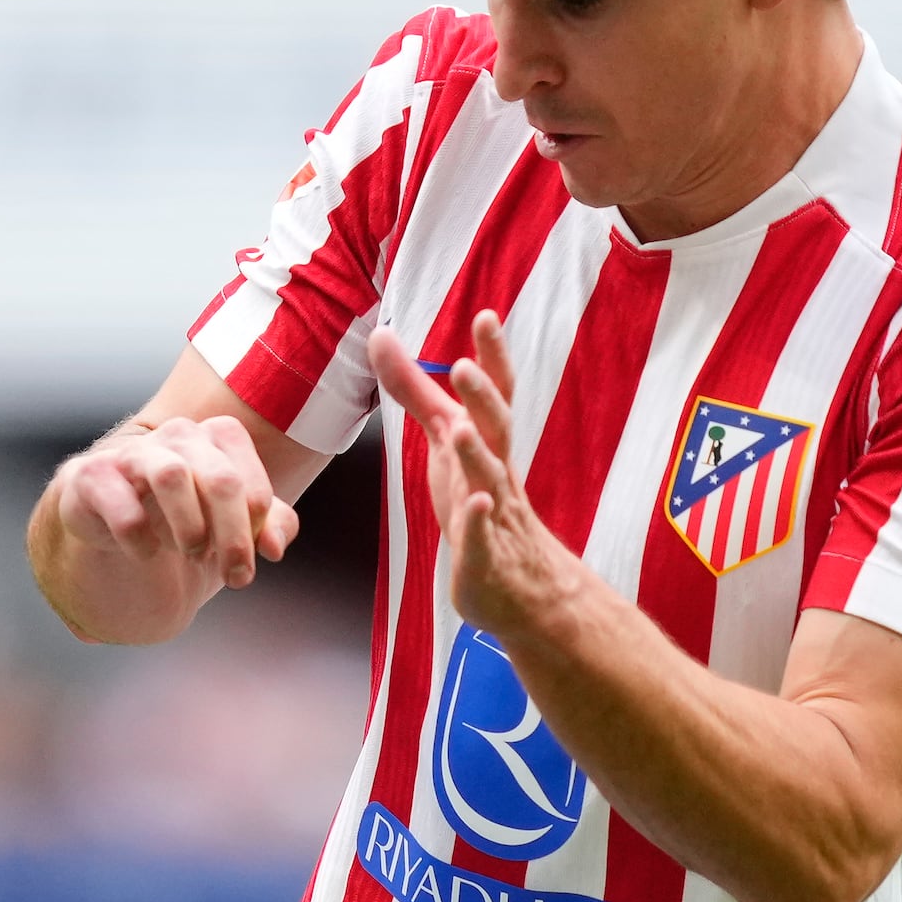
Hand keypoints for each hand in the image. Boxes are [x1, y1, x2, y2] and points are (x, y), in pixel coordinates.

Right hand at [46, 412, 293, 614]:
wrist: (116, 532)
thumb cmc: (185, 522)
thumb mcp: (236, 526)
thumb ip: (271, 527)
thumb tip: (275, 547)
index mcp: (216, 438)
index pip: (248, 478)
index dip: (257, 527)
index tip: (252, 561)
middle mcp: (177, 436)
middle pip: (220, 479)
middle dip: (234, 537)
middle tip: (236, 577)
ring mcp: (134, 453)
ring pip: (172, 476)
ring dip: (191, 528)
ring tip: (193, 555)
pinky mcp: (93, 477)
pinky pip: (123, 508)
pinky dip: (141, 540)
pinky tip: (145, 553)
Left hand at [373, 313, 586, 648]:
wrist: (520, 586)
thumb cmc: (479, 502)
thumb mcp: (444, 438)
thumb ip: (414, 389)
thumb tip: (382, 334)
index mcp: (488, 442)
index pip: (495, 394)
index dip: (493, 357)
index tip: (487, 316)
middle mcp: (495, 470)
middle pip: (496, 428)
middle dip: (483, 398)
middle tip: (465, 366)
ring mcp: (493, 513)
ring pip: (488, 479)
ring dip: (475, 454)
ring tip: (459, 429)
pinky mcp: (484, 555)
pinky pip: (482, 537)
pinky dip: (478, 522)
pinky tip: (475, 507)